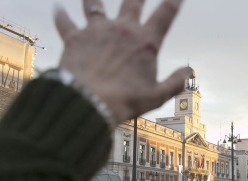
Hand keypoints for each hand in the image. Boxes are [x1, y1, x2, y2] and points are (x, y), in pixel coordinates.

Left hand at [54, 0, 190, 123]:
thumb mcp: (157, 96)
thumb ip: (176, 82)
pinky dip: (61, 15)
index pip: (166, 14)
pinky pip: (65, 22)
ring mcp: (96, 31)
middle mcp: (122, 29)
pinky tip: (57, 9)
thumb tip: (189, 70)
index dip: (174, 1)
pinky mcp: (74, 38)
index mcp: (146, 41)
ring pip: (94, 3)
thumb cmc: (125, 101)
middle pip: (132, 1)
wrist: (89, 103)